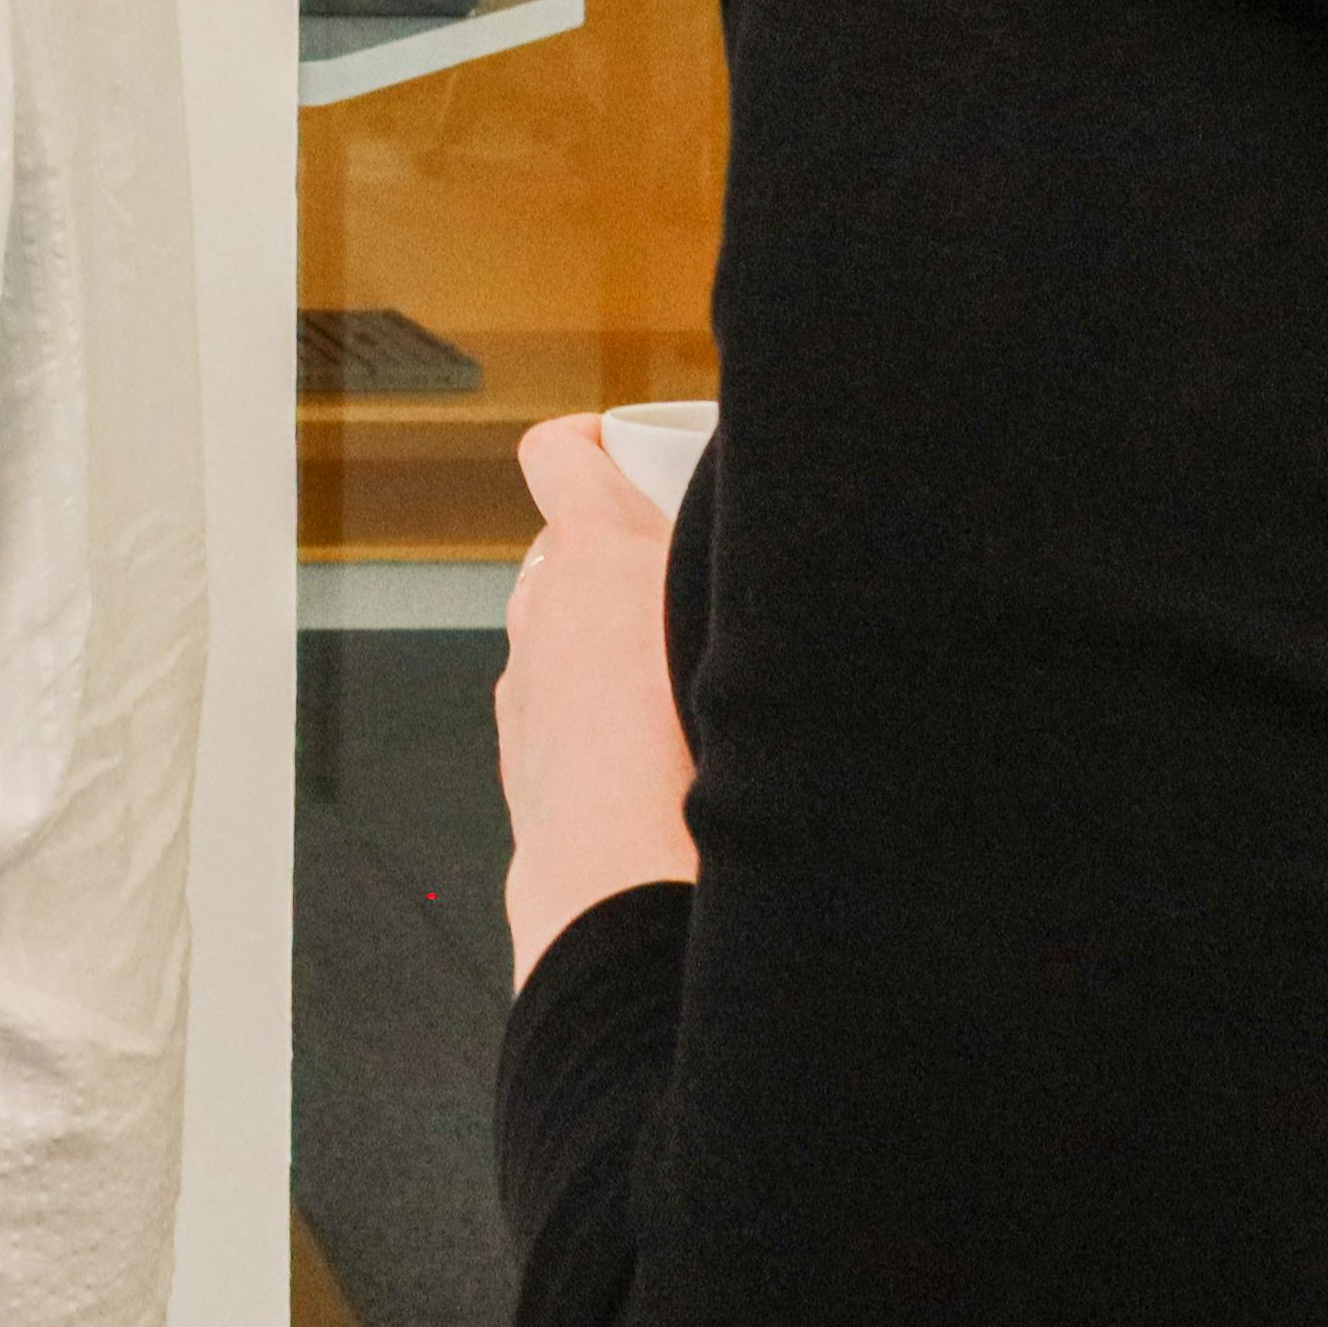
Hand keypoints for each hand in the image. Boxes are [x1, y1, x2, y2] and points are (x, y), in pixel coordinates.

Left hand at [496, 410, 697, 987]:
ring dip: (603, 636)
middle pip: (565, 547)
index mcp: (599, 553)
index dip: (587, 443)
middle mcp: (545, 610)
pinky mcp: (523, 759)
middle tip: (692, 575)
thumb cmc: (705, 750)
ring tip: (680, 673)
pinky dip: (590, 712)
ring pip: (557, 630)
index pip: (557, 454)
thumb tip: (804, 536)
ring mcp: (526, 687)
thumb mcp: (754, 615)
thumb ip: (752, 563)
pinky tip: (653, 750)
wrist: (634, 883)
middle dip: (618, 551)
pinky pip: (555, 708)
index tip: (627, 451)